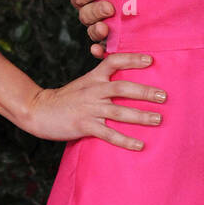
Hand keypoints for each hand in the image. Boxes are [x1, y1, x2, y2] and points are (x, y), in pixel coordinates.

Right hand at [22, 52, 164, 149]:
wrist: (39, 110)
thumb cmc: (66, 97)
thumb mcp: (84, 82)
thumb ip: (102, 78)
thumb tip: (125, 75)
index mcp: (94, 77)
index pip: (114, 61)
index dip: (132, 58)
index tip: (151, 59)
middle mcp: (94, 91)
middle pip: (123, 88)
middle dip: (145, 92)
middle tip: (164, 96)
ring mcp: (90, 109)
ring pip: (120, 112)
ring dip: (141, 116)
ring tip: (158, 119)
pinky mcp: (85, 126)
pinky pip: (109, 134)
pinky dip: (125, 140)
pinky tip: (140, 145)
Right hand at [70, 0, 112, 56]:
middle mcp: (95, 11)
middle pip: (84, 15)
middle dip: (95, 11)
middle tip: (109, 8)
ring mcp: (105, 26)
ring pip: (92, 31)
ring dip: (95, 31)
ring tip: (105, 29)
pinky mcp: (116, 40)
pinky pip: (102, 49)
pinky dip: (97, 50)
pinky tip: (98, 50)